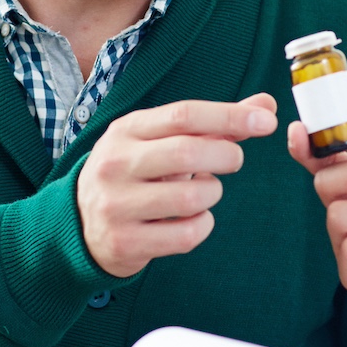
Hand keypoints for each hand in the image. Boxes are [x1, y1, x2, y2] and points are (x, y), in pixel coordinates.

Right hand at [78, 93, 278, 277]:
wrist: (79, 225)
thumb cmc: (134, 175)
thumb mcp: (161, 142)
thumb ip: (213, 125)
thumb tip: (265, 104)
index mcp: (126, 130)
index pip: (184, 115)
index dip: (230, 115)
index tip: (267, 120)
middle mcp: (115, 163)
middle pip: (188, 153)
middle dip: (227, 155)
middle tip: (234, 160)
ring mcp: (116, 204)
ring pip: (192, 197)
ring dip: (213, 194)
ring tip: (205, 192)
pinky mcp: (125, 242)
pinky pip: (186, 234)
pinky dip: (202, 226)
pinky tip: (193, 220)